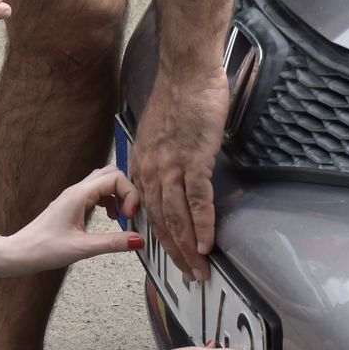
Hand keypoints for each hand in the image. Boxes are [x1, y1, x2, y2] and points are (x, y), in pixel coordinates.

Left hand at [0, 166, 144, 275]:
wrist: (20, 253)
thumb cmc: (43, 249)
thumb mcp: (82, 248)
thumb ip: (112, 243)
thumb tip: (138, 240)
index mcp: (79, 195)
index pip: (115, 177)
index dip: (130, 193)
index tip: (131, 216)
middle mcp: (76, 191)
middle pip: (112, 173)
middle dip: (127, 190)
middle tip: (130, 214)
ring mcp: (74, 196)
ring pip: (104, 181)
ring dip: (118, 195)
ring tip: (121, 218)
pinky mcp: (72, 204)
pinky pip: (97, 193)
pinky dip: (109, 201)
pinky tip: (110, 219)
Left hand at [127, 64, 228, 281]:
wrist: (186, 73)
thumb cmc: (178, 98)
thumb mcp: (157, 132)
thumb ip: (160, 157)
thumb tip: (172, 173)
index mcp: (141, 165)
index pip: (147, 210)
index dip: (158, 237)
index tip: (171, 255)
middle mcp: (151, 171)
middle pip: (160, 222)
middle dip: (175, 253)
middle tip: (189, 275)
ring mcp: (172, 168)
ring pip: (177, 218)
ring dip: (189, 248)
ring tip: (200, 269)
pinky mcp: (194, 161)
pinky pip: (197, 200)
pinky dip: (203, 225)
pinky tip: (207, 244)